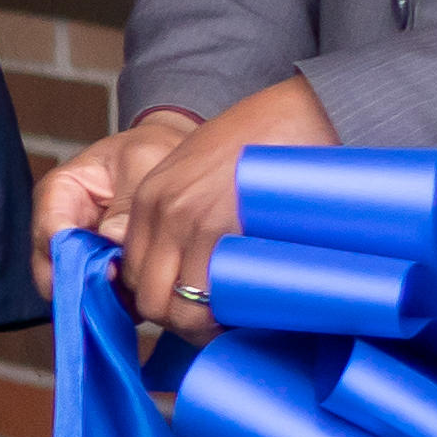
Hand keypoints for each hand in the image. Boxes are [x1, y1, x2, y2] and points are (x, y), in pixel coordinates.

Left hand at [56, 75, 337, 337]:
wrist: (301, 111)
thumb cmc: (262, 142)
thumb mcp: (200, 169)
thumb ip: (182, 213)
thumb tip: (188, 270)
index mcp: (151, 199)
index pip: (136, 275)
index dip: (163, 300)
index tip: (192, 308)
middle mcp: (163, 213)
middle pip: (152, 300)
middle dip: (182, 321)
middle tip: (216, 325)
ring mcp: (193, 223)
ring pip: (183, 308)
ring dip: (207, 326)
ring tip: (236, 324)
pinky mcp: (227, 230)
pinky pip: (218, 298)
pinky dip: (232, 315)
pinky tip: (252, 313)